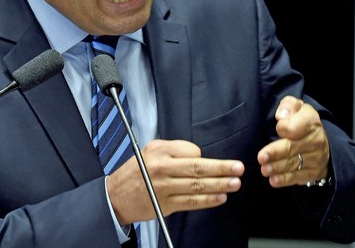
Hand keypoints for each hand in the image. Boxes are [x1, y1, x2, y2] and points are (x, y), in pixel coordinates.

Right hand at [106, 139, 243, 224]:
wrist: (115, 195)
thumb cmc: (136, 172)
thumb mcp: (150, 151)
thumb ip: (173, 151)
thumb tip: (199, 157)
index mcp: (159, 150)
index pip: (191, 151)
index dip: (204, 157)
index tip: (210, 162)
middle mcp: (161, 167)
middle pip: (197, 167)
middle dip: (221, 168)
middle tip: (238, 168)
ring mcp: (163, 187)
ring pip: (197, 185)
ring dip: (219, 185)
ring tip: (234, 183)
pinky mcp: (165, 204)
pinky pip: (191, 201)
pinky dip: (208, 200)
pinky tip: (220, 197)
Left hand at [257, 95, 329, 187]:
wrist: (319, 139)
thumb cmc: (300, 120)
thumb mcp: (296, 106)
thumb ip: (288, 106)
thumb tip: (281, 115)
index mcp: (311, 121)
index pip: (295, 126)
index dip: (284, 128)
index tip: (276, 129)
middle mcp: (316, 140)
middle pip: (292, 147)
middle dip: (275, 153)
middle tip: (261, 157)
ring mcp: (316, 157)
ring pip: (294, 163)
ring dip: (278, 168)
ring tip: (264, 169)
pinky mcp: (314, 172)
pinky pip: (298, 177)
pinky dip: (285, 180)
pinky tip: (273, 180)